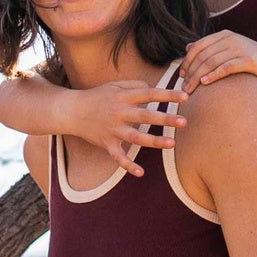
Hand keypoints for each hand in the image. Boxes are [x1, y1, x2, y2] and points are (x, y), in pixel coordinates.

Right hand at [66, 80, 187, 178]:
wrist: (72, 111)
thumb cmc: (96, 97)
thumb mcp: (114, 85)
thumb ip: (134, 84)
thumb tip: (152, 88)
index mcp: (123, 97)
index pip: (149, 94)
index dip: (167, 95)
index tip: (184, 97)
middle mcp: (119, 113)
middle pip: (145, 116)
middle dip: (165, 119)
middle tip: (184, 122)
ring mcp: (113, 130)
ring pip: (136, 137)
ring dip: (154, 141)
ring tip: (171, 144)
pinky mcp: (107, 143)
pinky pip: (118, 157)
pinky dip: (128, 166)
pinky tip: (140, 173)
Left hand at [182, 31, 256, 93]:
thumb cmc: (250, 64)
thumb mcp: (228, 53)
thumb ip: (210, 49)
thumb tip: (188, 47)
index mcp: (224, 35)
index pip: (198, 46)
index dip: (187, 61)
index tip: (181, 76)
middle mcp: (232, 38)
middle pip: (203, 55)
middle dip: (191, 72)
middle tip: (183, 88)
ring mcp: (241, 48)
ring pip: (212, 61)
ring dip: (198, 77)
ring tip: (190, 90)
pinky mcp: (249, 59)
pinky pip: (226, 67)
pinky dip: (214, 75)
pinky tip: (205, 83)